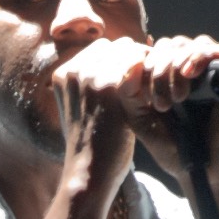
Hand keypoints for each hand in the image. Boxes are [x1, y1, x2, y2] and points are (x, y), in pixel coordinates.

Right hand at [48, 36, 149, 193]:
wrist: (89, 172)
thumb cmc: (91, 145)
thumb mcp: (81, 109)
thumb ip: (91, 85)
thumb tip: (119, 65)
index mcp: (63, 73)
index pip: (100, 49)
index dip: (121, 60)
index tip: (136, 76)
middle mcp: (73, 70)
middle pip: (115, 46)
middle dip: (134, 59)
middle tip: (149, 80)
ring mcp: (89, 76)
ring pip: (129, 51)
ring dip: (145, 64)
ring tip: (154, 87)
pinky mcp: (108, 85)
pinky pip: (138, 64)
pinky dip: (150, 74)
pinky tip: (156, 93)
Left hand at [125, 35, 218, 192]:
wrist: (203, 172)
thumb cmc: (173, 148)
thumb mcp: (141, 121)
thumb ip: (129, 94)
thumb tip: (132, 64)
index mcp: (168, 76)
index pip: (155, 51)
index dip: (146, 65)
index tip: (143, 97)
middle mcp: (192, 71)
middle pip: (173, 44)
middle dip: (161, 67)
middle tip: (162, 103)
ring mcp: (214, 74)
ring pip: (195, 44)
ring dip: (180, 62)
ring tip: (178, 95)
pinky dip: (203, 56)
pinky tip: (191, 73)